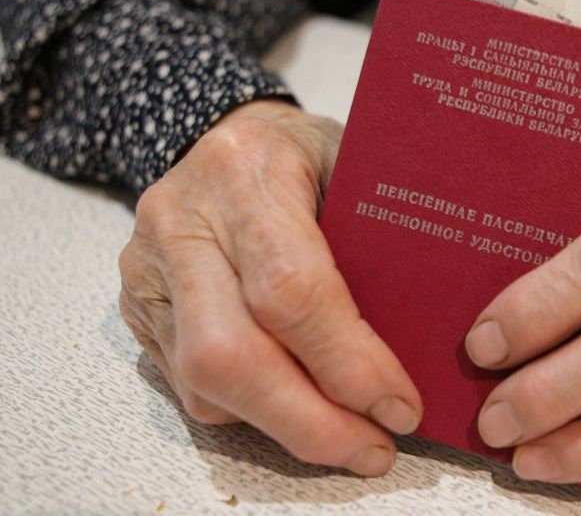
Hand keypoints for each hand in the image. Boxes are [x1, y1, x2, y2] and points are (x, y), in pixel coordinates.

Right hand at [118, 99, 421, 475]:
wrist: (223, 132)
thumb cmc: (306, 151)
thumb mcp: (355, 162)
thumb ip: (383, 233)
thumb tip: (442, 331)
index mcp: (244, 172)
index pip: (289, 287)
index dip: (346, 360)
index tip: (399, 404)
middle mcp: (181, 221)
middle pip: (229, 353)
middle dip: (309, 420)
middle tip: (374, 449)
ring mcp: (148, 268)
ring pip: (202, 382)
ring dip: (284, 428)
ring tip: (352, 441)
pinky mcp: (138, 307)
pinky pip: (188, 386)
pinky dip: (253, 413)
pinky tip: (303, 411)